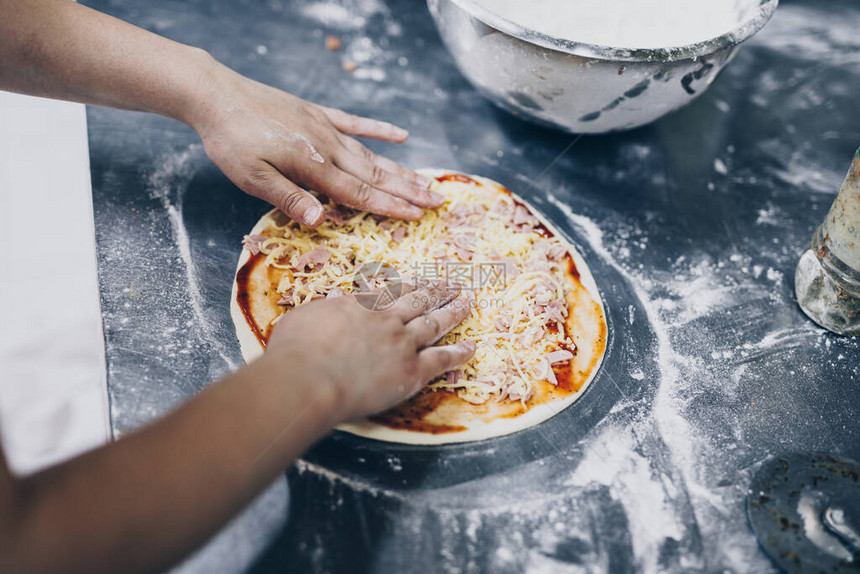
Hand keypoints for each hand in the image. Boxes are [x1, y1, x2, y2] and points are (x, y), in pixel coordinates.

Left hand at [189, 62, 442, 225]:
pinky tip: (401, 136)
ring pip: (371, 153)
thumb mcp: (252, 177)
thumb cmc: (231, 141)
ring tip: (425, 180)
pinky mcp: (318, 114)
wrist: (216, 95)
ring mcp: (325, 127)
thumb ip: (288, 198)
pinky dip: (380, 131)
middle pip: (375, 174)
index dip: (390, 205)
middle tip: (437, 201)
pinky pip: (356, 123)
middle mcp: (327, 145)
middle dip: (408, 190)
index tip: (418, 215)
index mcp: (312, 165)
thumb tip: (321, 220)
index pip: (359, 192)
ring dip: (400, 169)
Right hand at [265, 281, 475, 421]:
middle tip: (454, 283)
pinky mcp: (411, 372)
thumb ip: (322, 311)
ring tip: (467, 303)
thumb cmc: (295, 351)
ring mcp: (402, 343)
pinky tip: (472, 347)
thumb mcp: (303, 318)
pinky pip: (442, 359)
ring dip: (453, 312)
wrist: (309, 378)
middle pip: (419, 300)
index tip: (421, 278)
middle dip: (438, 291)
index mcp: (360, 305)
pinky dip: (459, 353)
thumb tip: (328, 306)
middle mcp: (386, 319)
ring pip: (435, 323)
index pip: (391, 291)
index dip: (409, 283)